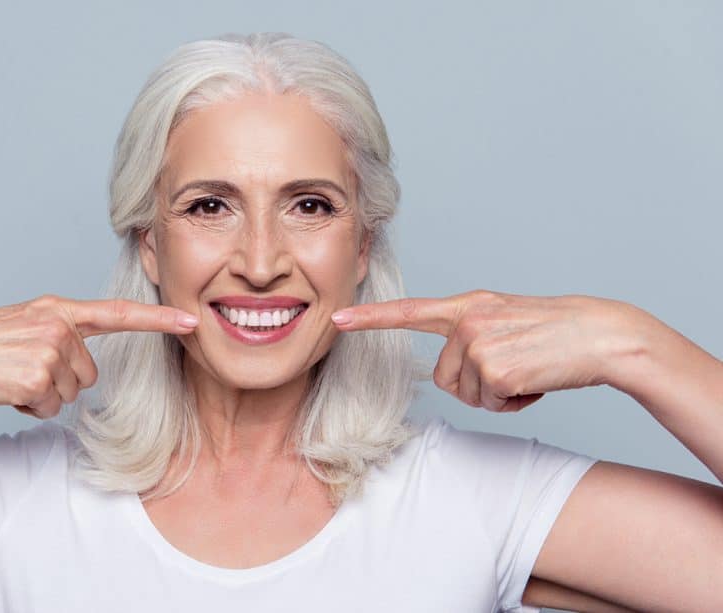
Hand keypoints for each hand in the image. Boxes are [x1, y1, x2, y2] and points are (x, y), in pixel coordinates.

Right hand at [0, 294, 198, 418]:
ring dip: (44, 395)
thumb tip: (85, 365)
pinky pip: (50, 408)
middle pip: (90, 373)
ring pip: (71, 393)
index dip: (158, 320)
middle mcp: (58, 325)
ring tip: (11, 376)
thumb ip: (61, 332)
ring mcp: (48, 351)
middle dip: (61, 381)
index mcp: (58, 309)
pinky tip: (6, 390)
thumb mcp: (25, 323)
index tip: (191, 321)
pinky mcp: (36, 377)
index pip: (118, 313)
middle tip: (22, 369)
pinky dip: (30, 408)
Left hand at [331, 290, 643, 411]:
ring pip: (466, 394)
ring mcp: (478, 343)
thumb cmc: (556, 334)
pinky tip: (535, 381)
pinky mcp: (493, 367)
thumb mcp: (507, 321)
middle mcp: (467, 320)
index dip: (371, 319)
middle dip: (475, 387)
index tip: (337, 320)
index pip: (410, 312)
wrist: (600, 335)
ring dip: (496, 395)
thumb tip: (450, 372)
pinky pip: (491, 404)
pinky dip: (514, 402)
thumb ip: (472, 335)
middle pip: (443, 378)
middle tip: (513, 370)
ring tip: (527, 371)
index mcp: (469, 306)